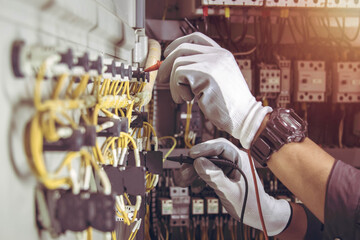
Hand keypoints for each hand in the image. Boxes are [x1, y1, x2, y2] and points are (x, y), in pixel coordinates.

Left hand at [157, 32, 270, 147]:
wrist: (244, 117)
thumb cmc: (229, 104)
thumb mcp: (217, 79)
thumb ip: (202, 69)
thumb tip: (173, 66)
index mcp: (222, 54)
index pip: (196, 38)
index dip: (178, 43)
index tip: (168, 54)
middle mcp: (217, 55)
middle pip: (182, 49)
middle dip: (166, 64)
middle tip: (160, 78)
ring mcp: (212, 63)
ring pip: (177, 64)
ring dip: (173, 84)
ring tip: (184, 97)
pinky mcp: (205, 74)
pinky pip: (178, 75)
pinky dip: (177, 90)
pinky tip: (188, 99)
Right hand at [189, 138, 290, 235]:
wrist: (259, 215)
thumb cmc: (250, 204)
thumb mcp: (231, 192)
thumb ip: (215, 177)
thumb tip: (198, 162)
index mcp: (240, 158)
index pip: (220, 147)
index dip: (204, 149)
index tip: (191, 154)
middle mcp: (233, 159)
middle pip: (210, 153)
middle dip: (195, 161)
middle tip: (183, 170)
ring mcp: (227, 166)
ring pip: (206, 162)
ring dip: (193, 170)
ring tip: (183, 180)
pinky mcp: (222, 174)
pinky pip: (207, 171)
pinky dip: (198, 177)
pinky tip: (194, 186)